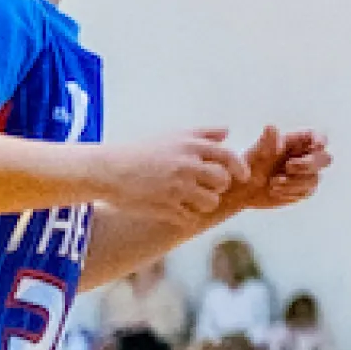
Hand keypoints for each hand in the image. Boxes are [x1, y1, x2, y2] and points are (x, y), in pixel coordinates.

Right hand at [102, 129, 240, 222]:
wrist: (108, 170)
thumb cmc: (143, 152)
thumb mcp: (173, 136)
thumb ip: (203, 134)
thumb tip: (227, 132)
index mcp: (190, 147)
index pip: (228, 157)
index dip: (239, 168)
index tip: (242, 176)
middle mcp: (186, 166)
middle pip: (222, 182)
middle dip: (218, 186)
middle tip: (207, 187)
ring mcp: (175, 188)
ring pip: (210, 202)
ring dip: (204, 203)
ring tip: (191, 199)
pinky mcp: (164, 207)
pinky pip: (189, 217)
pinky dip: (186, 216)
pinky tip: (176, 209)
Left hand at [233, 128, 330, 212]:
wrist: (242, 190)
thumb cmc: (249, 166)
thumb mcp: (256, 152)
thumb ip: (267, 141)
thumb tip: (271, 126)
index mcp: (299, 143)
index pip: (319, 138)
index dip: (320, 141)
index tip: (315, 146)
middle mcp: (307, 158)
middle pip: (325, 159)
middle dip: (309, 164)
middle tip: (288, 166)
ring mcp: (307, 176)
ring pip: (315, 178)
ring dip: (295, 181)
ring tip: (273, 183)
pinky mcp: (303, 191)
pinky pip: (306, 191)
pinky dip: (290, 191)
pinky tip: (274, 190)